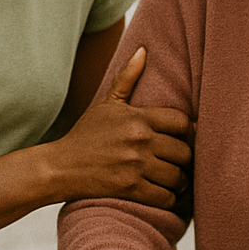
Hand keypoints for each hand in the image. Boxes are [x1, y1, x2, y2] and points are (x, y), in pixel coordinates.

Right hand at [53, 47, 193, 205]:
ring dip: (180, 182)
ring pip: (177, 176)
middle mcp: (139, 140)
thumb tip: (143, 50)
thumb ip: (127, 77)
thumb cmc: (86, 135)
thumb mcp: (107, 104)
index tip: (184, 140)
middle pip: (185, 152)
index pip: (182, 123)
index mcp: (138, 117)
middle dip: (186, 161)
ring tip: (176, 181)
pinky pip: (165, 197)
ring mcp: (135, 165)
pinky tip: (165, 195)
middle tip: (182, 164)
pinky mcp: (129, 188)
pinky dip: (169, 199)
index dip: (189, 133)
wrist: (60, 167)